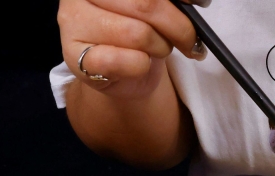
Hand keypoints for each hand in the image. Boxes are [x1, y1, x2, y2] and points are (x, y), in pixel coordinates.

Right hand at [58, 0, 201, 98]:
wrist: (119, 70)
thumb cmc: (136, 30)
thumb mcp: (152, 6)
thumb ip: (167, 1)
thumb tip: (197, 1)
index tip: (201, 4)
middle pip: (147, 5)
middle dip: (179, 27)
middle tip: (191, 41)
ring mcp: (73, 23)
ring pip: (139, 34)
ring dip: (160, 48)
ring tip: (159, 50)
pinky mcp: (76, 57)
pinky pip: (129, 61)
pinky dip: (143, 66)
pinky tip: (140, 64)